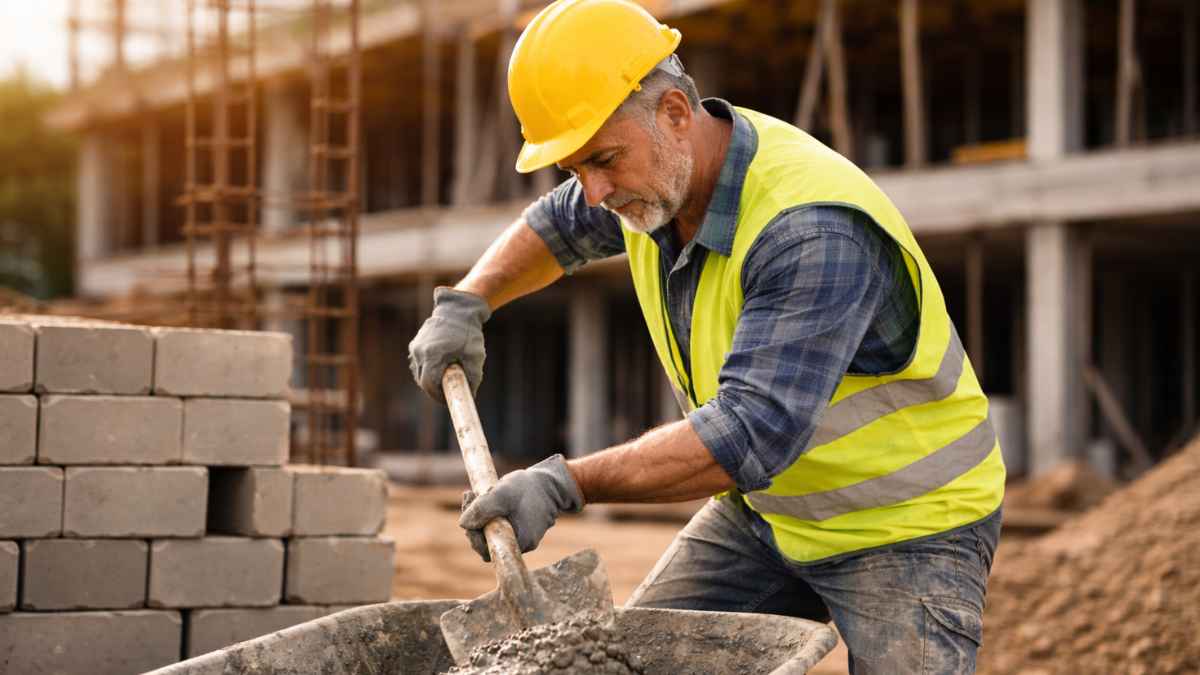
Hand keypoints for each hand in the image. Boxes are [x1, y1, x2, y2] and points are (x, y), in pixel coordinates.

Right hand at [408, 287, 490, 401]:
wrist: (457, 310)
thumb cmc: (468, 333)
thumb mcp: (475, 356)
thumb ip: (473, 377)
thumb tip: (471, 395)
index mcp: (432, 355)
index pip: (429, 384)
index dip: (438, 396)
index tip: (448, 400)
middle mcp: (420, 352)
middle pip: (423, 381)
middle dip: (434, 389)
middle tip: (448, 392)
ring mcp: (416, 347)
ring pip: (419, 373)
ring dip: (431, 379)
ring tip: (447, 377)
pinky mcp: (415, 344)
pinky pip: (419, 363)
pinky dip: (428, 369)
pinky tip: (441, 365)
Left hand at [459, 454, 584, 561]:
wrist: (552, 482)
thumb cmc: (528, 488)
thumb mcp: (502, 494)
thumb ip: (483, 508)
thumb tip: (463, 524)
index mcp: (517, 541)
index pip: (485, 548)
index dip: (472, 533)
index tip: (468, 508)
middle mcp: (521, 544)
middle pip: (487, 540)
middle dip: (474, 520)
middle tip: (469, 496)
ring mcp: (522, 536)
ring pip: (493, 532)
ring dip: (480, 515)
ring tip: (475, 493)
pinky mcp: (522, 527)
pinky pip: (501, 525)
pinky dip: (491, 513)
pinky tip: (487, 496)